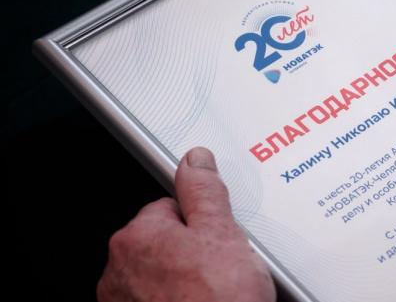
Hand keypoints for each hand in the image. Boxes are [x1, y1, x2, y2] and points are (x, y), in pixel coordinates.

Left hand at [97, 148, 275, 301]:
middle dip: (190, 251)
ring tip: (214, 292)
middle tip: (221, 269)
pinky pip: (155, 299)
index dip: (202, 223)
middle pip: (163, 242)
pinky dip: (175, 301)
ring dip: (182, 279)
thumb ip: (205, 190)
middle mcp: (119, 268)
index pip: (169, 208)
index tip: (216, 238)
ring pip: (159, 274)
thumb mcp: (223, 233)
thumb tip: (195, 160)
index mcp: (137, 236)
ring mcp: (122, 301)